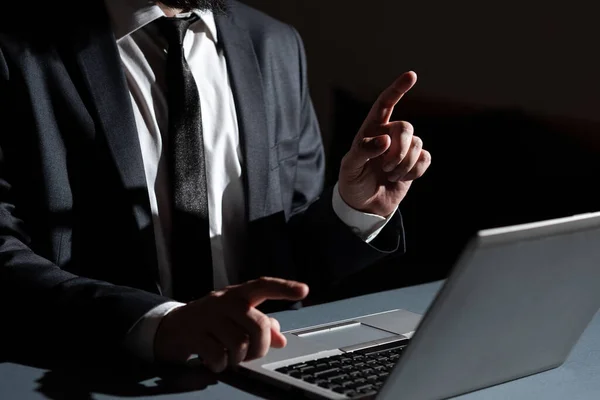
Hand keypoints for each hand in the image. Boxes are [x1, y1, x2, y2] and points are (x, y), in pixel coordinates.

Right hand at [154, 277, 308, 371]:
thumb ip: (261, 325)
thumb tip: (281, 338)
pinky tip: (216, 361)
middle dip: (259, 347)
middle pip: (258, 325)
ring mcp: (207, 316)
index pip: (264, 285)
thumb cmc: (211, 321)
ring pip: (239, 343)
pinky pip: (217, 354)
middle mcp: (223, 301)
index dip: (284, 287)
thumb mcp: (236, 318)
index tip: (303, 290)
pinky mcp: (192, 333)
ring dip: (238, 358)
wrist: (170, 327)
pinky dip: (220, 364)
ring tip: (230, 356)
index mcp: (238, 294)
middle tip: (250, 353)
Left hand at [338, 71, 430, 216]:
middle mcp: (389, 134)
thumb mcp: (350, 168)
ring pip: (417, 144)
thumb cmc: (353, 183)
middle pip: (406, 128)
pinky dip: (414, 171)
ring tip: (389, 175)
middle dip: (399, 150)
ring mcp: (403, 148)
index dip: (398, 89)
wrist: (364, 205)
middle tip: (385, 168)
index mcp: (371, 129)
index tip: (411, 75)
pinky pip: (425, 158)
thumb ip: (363, 150)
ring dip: (404, 164)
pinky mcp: (415, 162)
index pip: (385, 103)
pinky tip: (402, 178)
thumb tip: (385, 139)